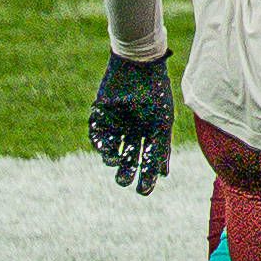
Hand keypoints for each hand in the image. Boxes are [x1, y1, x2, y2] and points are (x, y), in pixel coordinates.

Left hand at [90, 53, 173, 194]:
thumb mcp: (162, 126)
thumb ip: (161, 150)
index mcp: (152, 131)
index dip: (146, 176)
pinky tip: (107, 148)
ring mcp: (117, 122)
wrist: (138, 68)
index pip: (148, 158)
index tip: (143, 192)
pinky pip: (98, 134)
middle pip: (129, 156)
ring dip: (112, 158)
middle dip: (126, 171)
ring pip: (112, 147)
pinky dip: (101, 144)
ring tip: (115, 161)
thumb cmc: (155, 95)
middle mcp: (134, 128)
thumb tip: (162, 175)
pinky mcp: (101, 114)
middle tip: (123, 182)